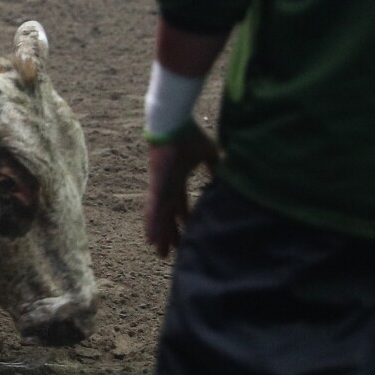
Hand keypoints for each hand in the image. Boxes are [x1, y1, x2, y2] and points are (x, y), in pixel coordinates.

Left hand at [143, 125, 219, 258]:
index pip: (179, 202)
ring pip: (160, 216)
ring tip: (158, 252)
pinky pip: (155, 208)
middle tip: (168, 251)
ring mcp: (161, 186)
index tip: (184, 231)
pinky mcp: (157, 184)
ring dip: (160, 234)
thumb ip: (213, 165)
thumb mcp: (208, 153)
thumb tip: (223, 176)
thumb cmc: (189, 135)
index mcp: (178, 178)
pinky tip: (151, 238)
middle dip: (169, 232)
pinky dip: (153, 223)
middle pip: (167, 215)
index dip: (181, 218)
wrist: (174, 122)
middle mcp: (168, 185)